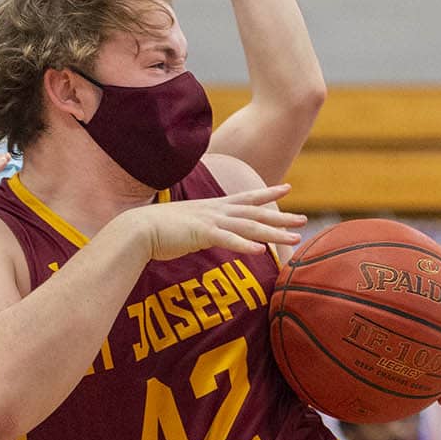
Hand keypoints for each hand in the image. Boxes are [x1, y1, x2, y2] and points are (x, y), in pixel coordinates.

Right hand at [134, 184, 304, 261]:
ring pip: (249, 227)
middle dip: (281, 216)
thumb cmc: (156, 231)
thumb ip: (199, 230)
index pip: (245, 198)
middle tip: (303, 220)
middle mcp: (216, 211)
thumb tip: (205, 235)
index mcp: (212, 207)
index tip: (286, 188)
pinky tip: (261, 251)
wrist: (136, 230)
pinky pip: (228, 241)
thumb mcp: (184, 227)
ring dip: (273, 232)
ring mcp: (210, 221)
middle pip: (255, 213)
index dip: (267, 193)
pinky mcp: (202, 234)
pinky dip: (245, 245)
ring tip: (294, 238)